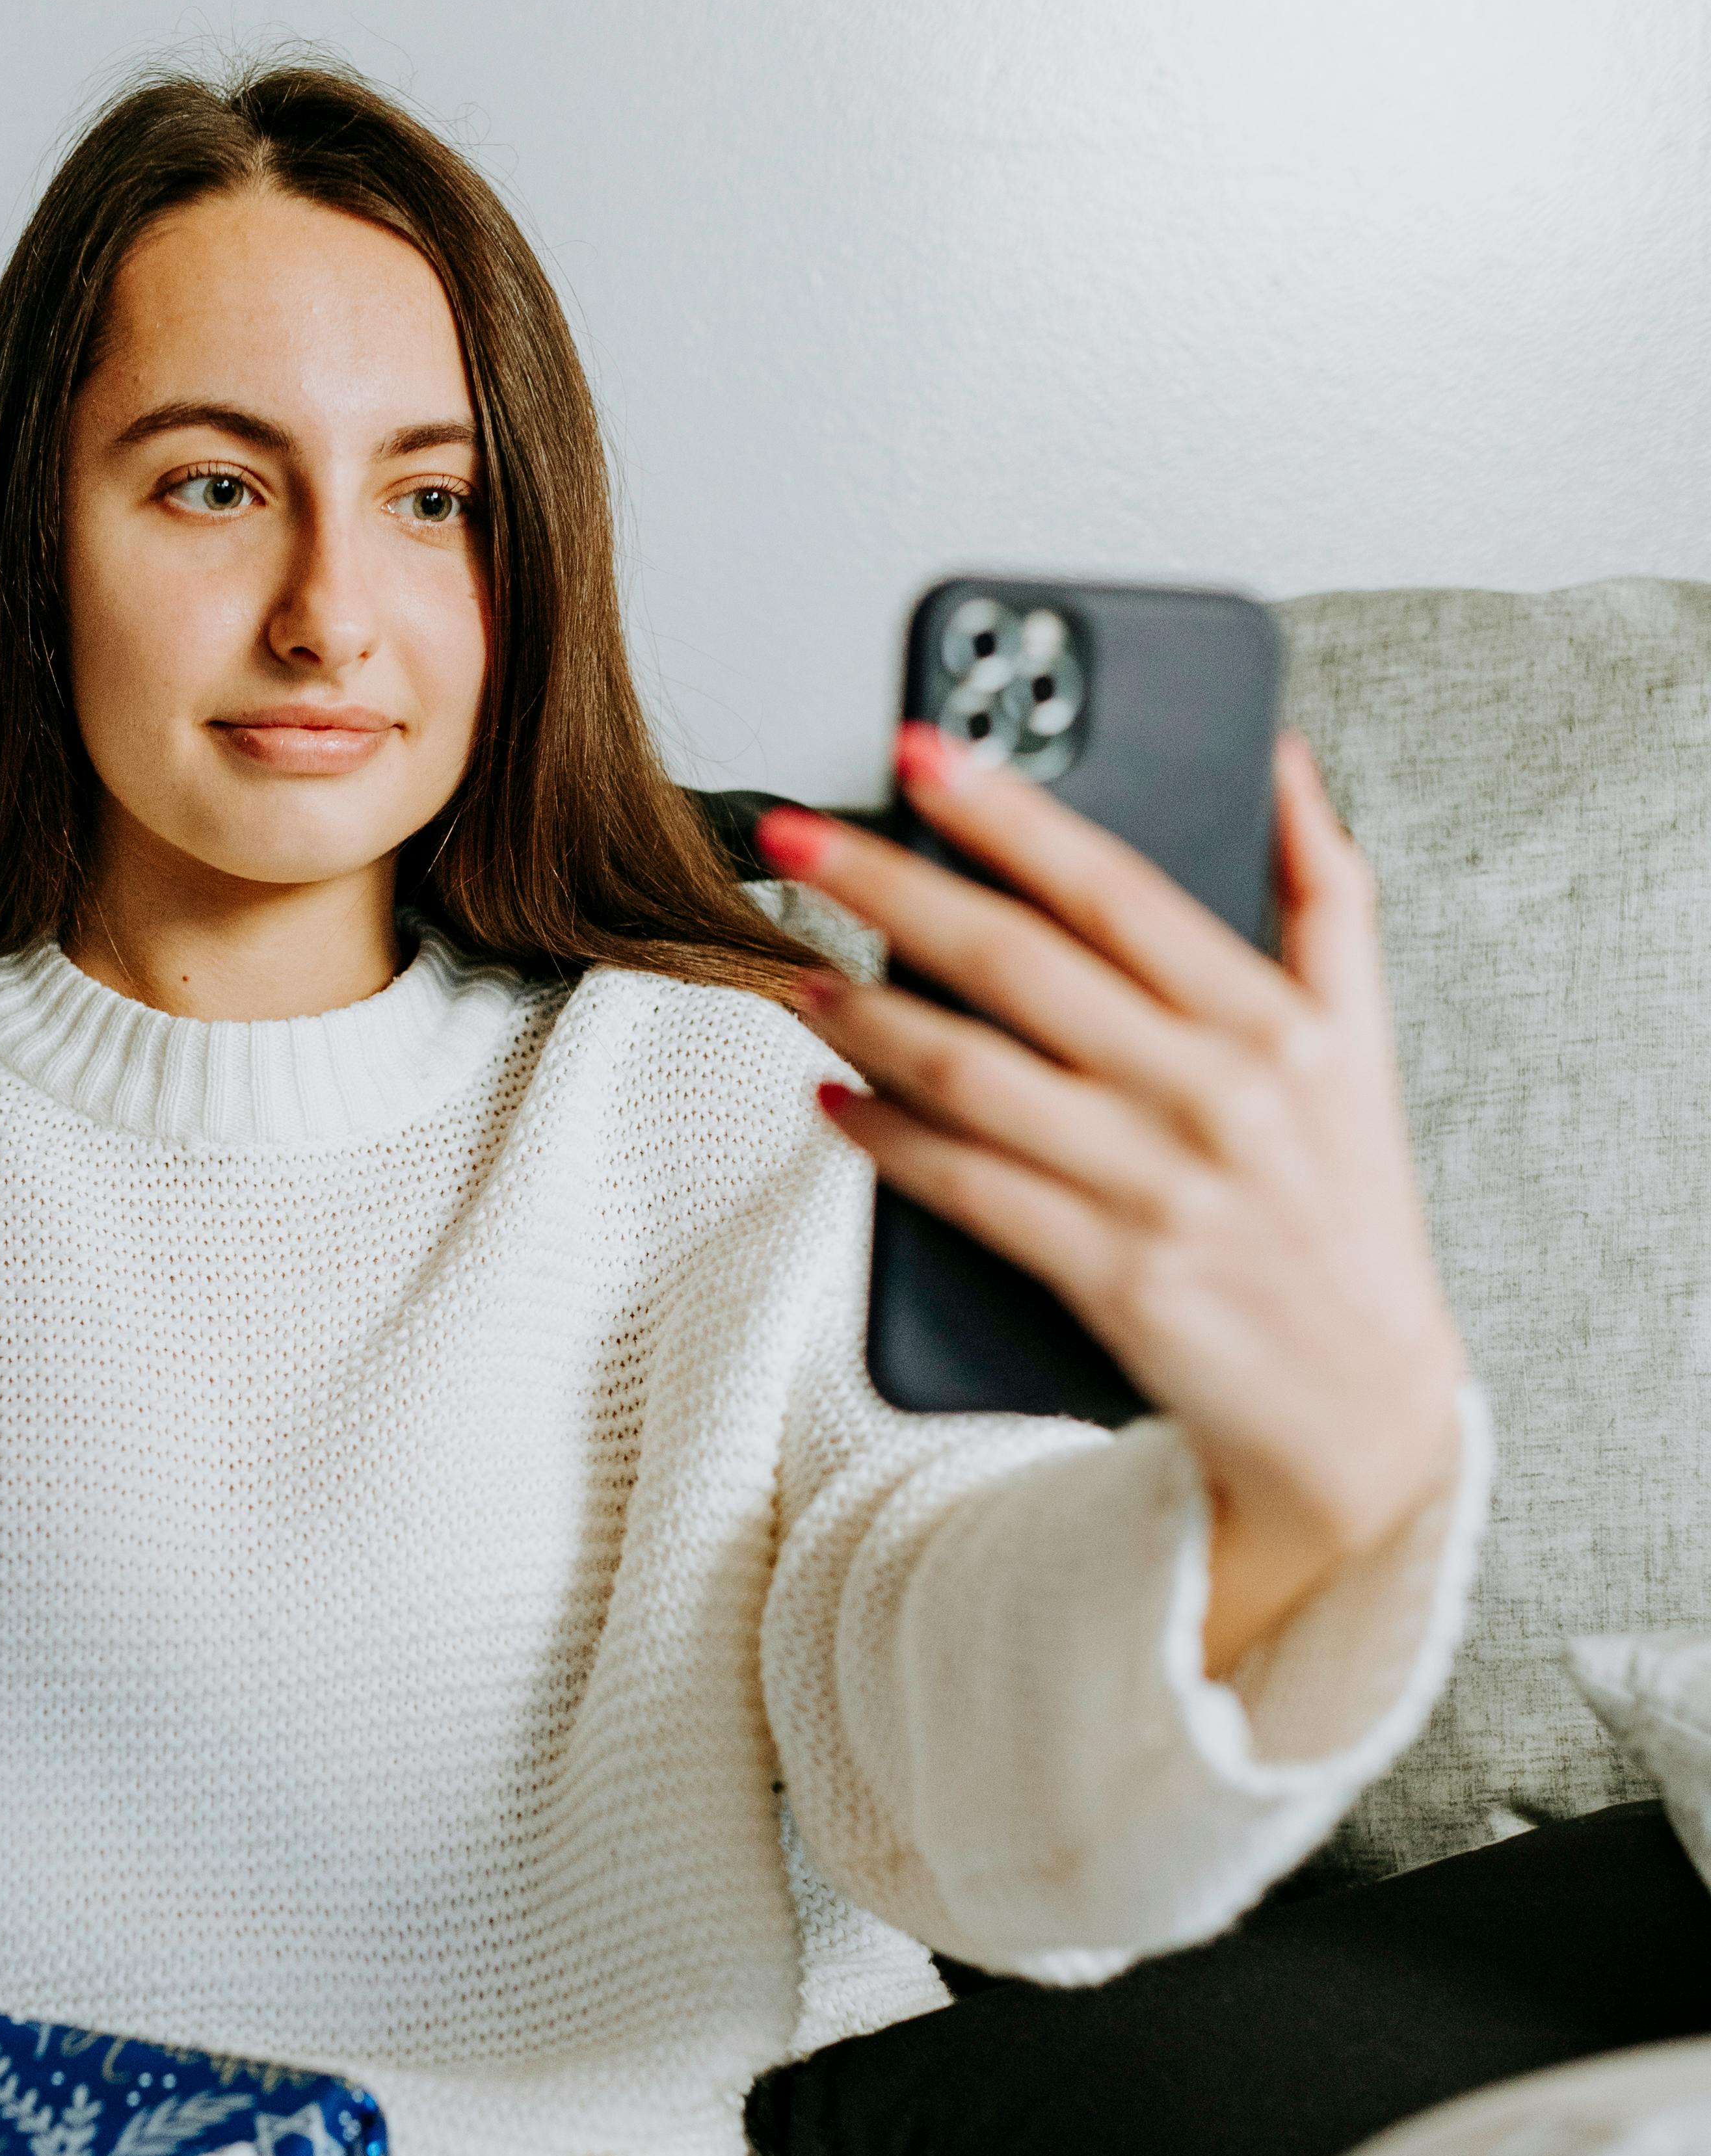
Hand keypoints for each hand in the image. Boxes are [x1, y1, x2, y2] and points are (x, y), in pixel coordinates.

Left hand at [759, 726, 1466, 1678]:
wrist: (1360, 1406)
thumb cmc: (1344, 1205)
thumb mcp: (1363, 1039)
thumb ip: (1327, 893)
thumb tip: (1283, 757)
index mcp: (1273, 1020)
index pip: (1114, 888)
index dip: (1010, 811)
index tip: (921, 749)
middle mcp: (1213, 1093)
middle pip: (1017, 963)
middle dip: (890, 886)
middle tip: (795, 835)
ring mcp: (1156, 1187)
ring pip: (969, 1074)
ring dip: (861, 1016)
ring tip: (793, 971)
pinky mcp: (1107, 1274)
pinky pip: (964, 1188)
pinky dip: (885, 1140)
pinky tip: (830, 1098)